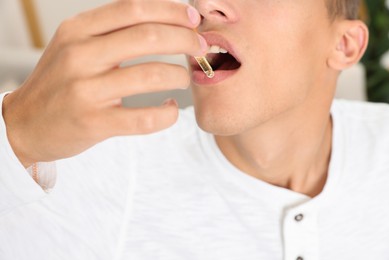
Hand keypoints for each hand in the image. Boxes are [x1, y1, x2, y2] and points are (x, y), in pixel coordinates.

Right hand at [2, 0, 206, 167]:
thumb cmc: (59, 82)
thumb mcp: (74, 45)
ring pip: (151, 76)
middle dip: (185, 40)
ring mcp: (85, 90)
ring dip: (179, 76)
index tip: (193, 18)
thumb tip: (161, 19)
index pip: (134, 9)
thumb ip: (110, 31)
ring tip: (184, 79)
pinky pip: (144, 118)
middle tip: (201, 48)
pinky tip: (170, 110)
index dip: (171, 11)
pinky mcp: (93, 123)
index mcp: (77, 30)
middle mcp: (79, 55)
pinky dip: (167, 114)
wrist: (25, 123)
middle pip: (148, 37)